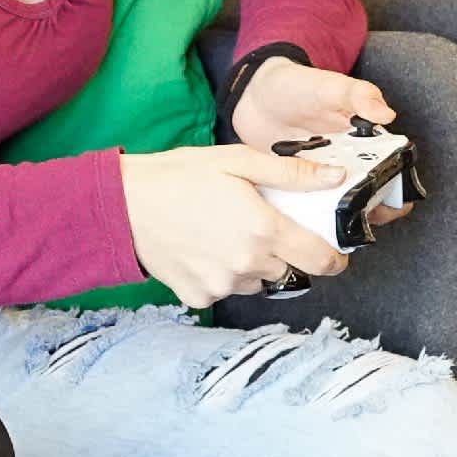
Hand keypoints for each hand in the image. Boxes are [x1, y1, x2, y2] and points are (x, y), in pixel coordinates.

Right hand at [120, 145, 352, 307]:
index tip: (331, 251)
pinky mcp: (199, 296)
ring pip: (258, 281)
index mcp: (263, 230)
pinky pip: (225, 290)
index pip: (321, 260)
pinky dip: (221, 275)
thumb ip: (290, 173)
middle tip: (258, 228)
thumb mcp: (236, 161)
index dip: (334, 257)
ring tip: (225, 236)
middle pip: (290, 271)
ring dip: (253, 265)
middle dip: (283, 252)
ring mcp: (222, 285)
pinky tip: (203, 251)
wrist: (122, 204)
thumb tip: (335, 177)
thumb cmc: (177, 177)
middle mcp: (247, 264)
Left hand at [231, 59, 414, 227]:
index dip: (397, 188)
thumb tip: (386, 114)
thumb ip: (357, 95)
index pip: (394, 170)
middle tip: (356, 215)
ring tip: (327, 220)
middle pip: (371, 196)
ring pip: (340, 206)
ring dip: (338, 216)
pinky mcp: (297, 187)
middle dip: (370, 210)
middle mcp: (349, 163)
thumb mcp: (328, 86)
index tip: (392, 200)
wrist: (252, 97)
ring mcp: (322, 178)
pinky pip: (307, 206)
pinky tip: (299, 218)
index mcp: (367, 141)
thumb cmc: (296, 86)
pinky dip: (306, 213)